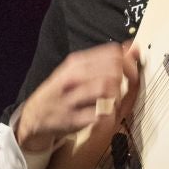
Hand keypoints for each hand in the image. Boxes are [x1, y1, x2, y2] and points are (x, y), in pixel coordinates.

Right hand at [14, 42, 140, 152]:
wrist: (35, 116)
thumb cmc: (62, 92)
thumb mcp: (78, 70)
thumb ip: (105, 59)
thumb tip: (133, 48)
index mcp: (76, 63)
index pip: (111, 53)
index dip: (128, 61)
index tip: (132, 69)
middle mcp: (72, 78)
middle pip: (111, 70)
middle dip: (125, 79)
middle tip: (126, 87)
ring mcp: (71, 99)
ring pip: (105, 88)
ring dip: (117, 96)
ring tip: (115, 101)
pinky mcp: (73, 119)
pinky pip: (99, 114)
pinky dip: (108, 114)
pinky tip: (106, 114)